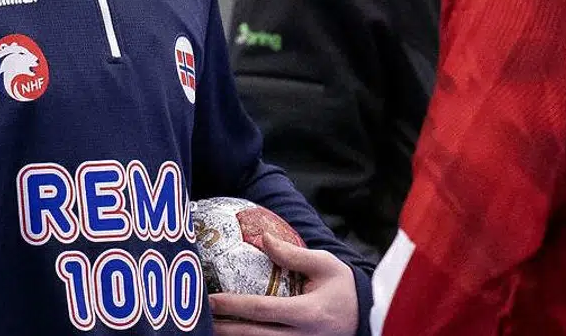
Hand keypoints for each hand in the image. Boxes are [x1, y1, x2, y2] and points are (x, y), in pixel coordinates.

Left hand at [209, 235, 358, 335]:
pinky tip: (232, 332)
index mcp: (307, 313)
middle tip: (199, 317)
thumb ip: (292, 254)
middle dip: (223, 328)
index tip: (210, 299)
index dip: (233, 306)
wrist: (366, 315)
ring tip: (209, 327)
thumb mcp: (324, 264)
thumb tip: (263, 239)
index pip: (261, 310)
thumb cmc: (344, 287)